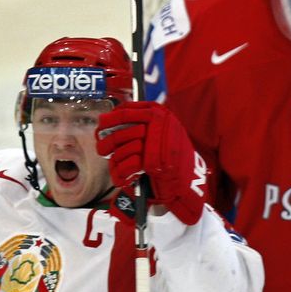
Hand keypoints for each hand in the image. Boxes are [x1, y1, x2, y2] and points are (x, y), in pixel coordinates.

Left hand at [96, 101, 207, 224]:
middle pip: (120, 132)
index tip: (101, 124)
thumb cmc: (173, 157)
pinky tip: (123, 178)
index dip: (110, 118)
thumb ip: (141, 124)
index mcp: (160, 113)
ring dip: (117, 162)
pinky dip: (122, 174)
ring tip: (119, 167)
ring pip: (122, 150)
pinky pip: (126, 165)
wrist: (189, 180)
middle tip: (102, 149)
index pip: (126, 110)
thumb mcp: (162, 133)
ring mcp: (156, 142)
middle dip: (107, 143)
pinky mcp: (153, 161)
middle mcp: (158, 123)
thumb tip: (105, 122)